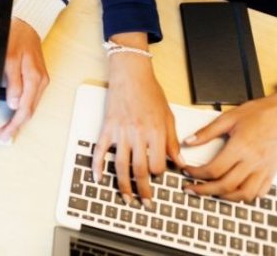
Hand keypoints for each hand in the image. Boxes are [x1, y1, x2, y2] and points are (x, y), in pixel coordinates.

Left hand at [0, 18, 48, 139]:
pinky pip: (31, 99)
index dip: (13, 125)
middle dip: (15, 126)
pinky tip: (14, 113)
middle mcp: (41, 82)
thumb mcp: (11, 57)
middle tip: (1, 135)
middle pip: (29, 112)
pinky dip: (22, 109)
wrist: (26, 22)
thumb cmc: (17, 36)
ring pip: (31, 107)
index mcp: (35, 79)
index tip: (2, 133)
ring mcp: (40, 81)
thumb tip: (15, 103)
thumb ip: (14, 81)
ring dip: (18, 119)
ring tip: (5, 128)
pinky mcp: (37, 78)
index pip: (25, 110)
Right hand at [92, 34, 183, 206]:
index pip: (158, 164)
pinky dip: (97, 167)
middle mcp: (138, 134)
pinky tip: (98, 178)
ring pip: (120, 165)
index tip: (158, 176)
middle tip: (145, 203)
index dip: (159, 174)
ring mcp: (120, 132)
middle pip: (139, 170)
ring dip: (123, 185)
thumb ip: (173, 140)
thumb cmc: (150, 92)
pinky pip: (100, 151)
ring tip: (126, 198)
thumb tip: (179, 162)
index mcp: (156, 132)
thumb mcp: (168, 116)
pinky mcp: (107, 128)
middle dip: (143, 190)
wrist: (130, 74)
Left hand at [182, 88, 276, 200]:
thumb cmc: (261, 113)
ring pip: (244, 194)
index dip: (196, 173)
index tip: (187, 171)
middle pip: (226, 186)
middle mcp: (253, 161)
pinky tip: (235, 191)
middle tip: (191, 188)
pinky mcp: (272, 173)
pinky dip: (245, 196)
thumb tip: (188, 141)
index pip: (214, 169)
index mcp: (241, 147)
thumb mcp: (229, 117)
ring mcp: (264, 169)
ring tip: (211, 192)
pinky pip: (259, 193)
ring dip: (225, 197)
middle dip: (204, 190)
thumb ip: (207, 132)